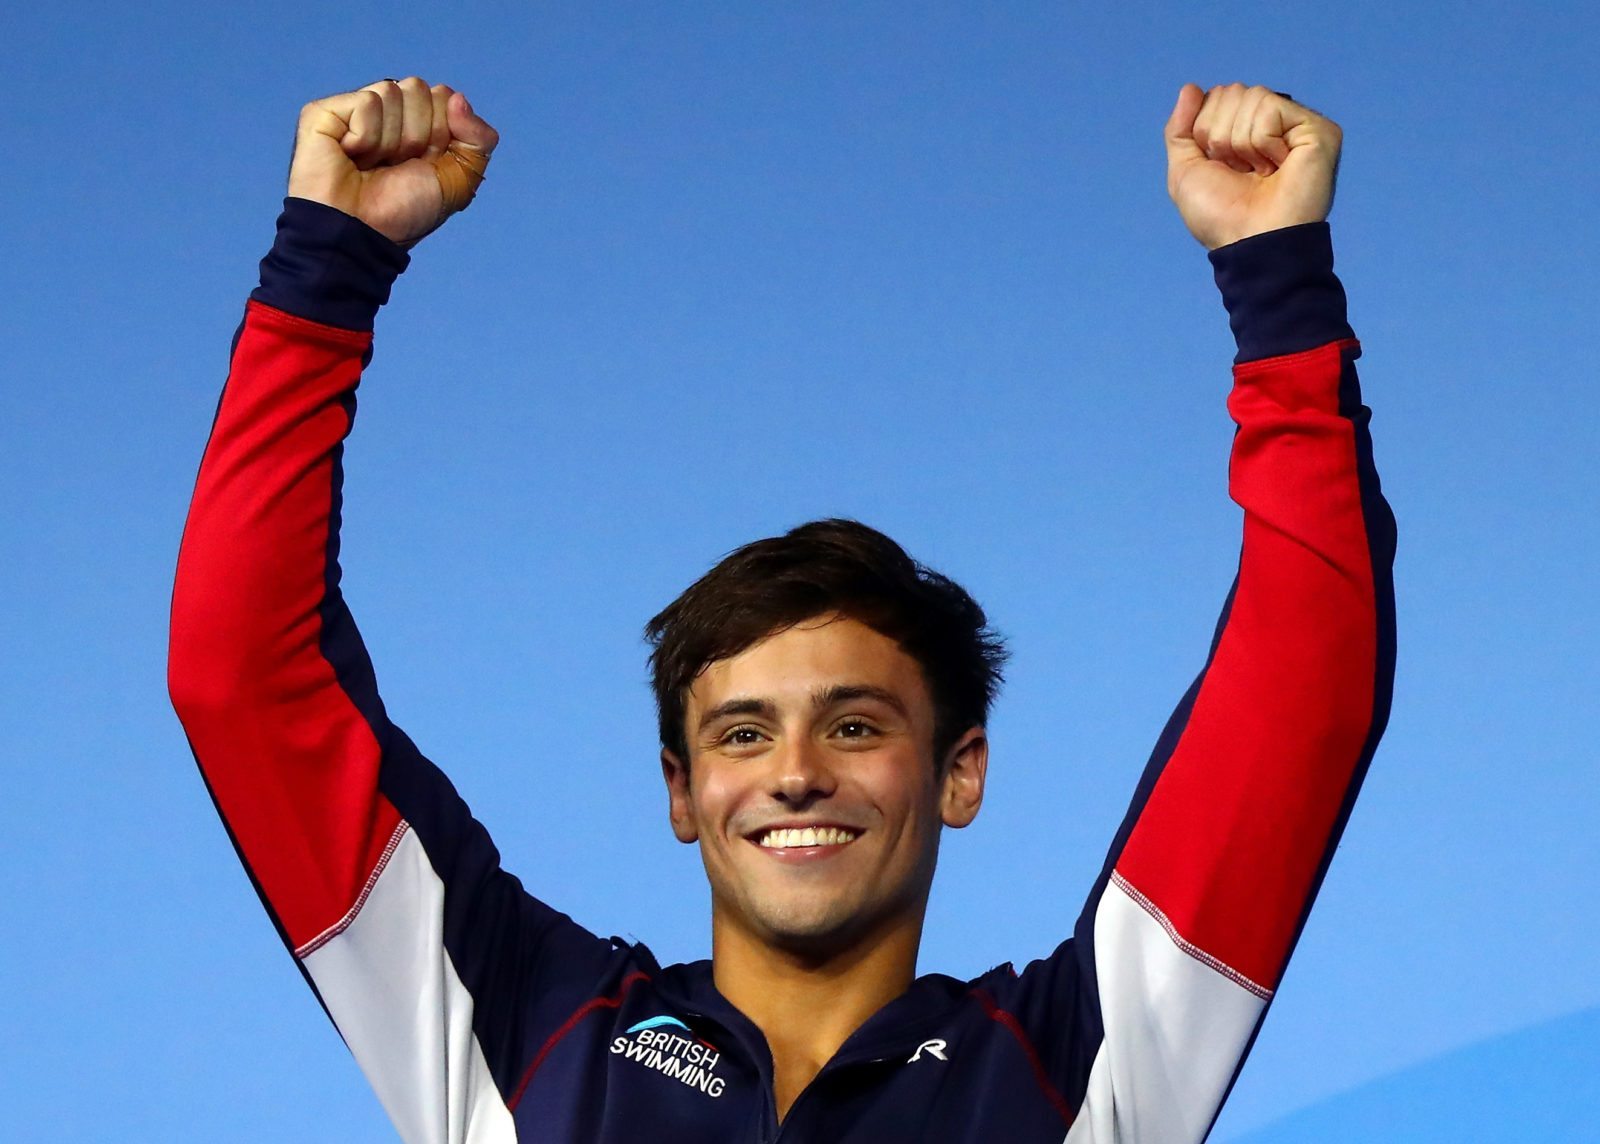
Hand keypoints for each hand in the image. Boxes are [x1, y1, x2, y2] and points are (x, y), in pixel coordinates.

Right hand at [287, 77, 499, 247]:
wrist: (365, 233)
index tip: (423, 163)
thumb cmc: (405, 212)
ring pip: (392, 92)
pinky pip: (367, 102)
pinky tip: (352, 156)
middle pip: (419, 88)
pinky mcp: (326, 112)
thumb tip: (458, 98)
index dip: (442, 134)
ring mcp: (355, 110)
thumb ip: (479, 139)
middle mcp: (387, 112)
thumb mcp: (459, 181)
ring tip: (371, 164)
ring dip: (390, 141)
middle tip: (395, 165)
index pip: (444, 96)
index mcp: (419, 123)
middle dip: (417, 135)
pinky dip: (367, 137)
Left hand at [1164, 83, 1340, 249]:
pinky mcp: (1317, 129)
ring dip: (1241, 143)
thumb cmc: (1221, 216)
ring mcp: (1297, 125)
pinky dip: (1262, 142)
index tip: (1222, 167)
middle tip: (1241, 171)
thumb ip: (1180, 129)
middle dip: (1221, 136)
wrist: (1249, 242)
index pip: (1215, 97)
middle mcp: (1273, 125)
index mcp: (1244, 131)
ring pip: (1250, 97)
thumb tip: (1190, 88)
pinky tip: (1277, 166)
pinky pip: (1269, 108)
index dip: (1205, 133)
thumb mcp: (1184, 172)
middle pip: (1231, 92)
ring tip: (1260, 172)